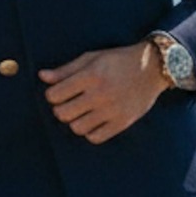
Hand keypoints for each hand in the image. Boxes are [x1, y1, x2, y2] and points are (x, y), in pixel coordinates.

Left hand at [39, 42, 164, 143]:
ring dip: (75, 121)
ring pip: (77, 128)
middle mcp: (100, 94)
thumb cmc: (118, 60)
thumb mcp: (92, 58)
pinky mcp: (122, 122)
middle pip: (62, 114)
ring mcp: (112, 110)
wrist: (153, 68)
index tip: (59, 93)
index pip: (55, 95)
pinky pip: (95, 138)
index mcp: (91, 75)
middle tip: (69, 104)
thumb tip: (42, 76)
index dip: (52, 95)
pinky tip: (94, 121)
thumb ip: (66, 69)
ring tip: (82, 113)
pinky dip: (90, 132)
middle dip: (61, 109)